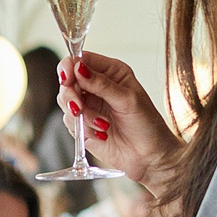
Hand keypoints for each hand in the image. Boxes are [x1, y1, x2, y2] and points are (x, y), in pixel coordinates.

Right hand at [59, 50, 179, 192]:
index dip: (70, 66)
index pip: (81, 59)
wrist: (150, 157)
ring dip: (81, 115)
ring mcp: (89, 105)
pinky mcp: (83, 125)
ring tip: (102, 124)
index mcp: (111, 72)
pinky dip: (83, 128)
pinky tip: (102, 134)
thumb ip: (101, 84)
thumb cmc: (147, 125)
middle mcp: (97, 86)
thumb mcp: (128, 100)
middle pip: (68, 80)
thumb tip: (78, 67)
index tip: (68, 78)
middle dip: (71, 95)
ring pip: (65, 101)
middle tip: (78, 108)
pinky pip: (69, 122)